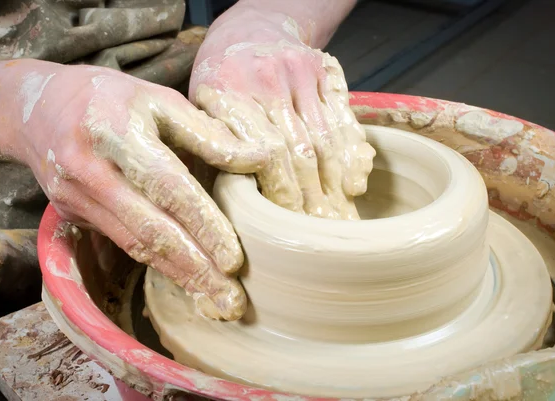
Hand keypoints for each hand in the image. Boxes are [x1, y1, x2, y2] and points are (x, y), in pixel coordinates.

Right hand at [18, 62, 267, 319]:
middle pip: (149, 230)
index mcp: (116, 132)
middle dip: (194, 269)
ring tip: (214, 299)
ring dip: (178, 276)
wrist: (38, 107)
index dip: (203, 225)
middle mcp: (90, 170)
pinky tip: (184, 277)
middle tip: (231, 301)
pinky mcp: (72, 214)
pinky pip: (122, 242)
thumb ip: (205, 131)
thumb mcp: (159, 99)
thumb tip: (258, 159)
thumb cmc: (111, 98)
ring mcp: (76, 197)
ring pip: (134, 245)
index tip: (234, 260)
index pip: (168, 187)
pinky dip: (156, 263)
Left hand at [189, 8, 375, 219]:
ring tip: (338, 215)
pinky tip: (354, 184)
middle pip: (298, 150)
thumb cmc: (221, 78)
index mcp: (227, 91)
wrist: (252, 27)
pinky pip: (344, 119)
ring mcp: (299, 73)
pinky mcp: (324, 70)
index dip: (280, 191)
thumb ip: (209, 146)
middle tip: (318, 229)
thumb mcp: (200, 106)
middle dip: (310, 196)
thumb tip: (224, 203)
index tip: (287, 220)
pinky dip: (352, 155)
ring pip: (324, 138)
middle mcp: (265, 79)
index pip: (263, 152)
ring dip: (334, 183)